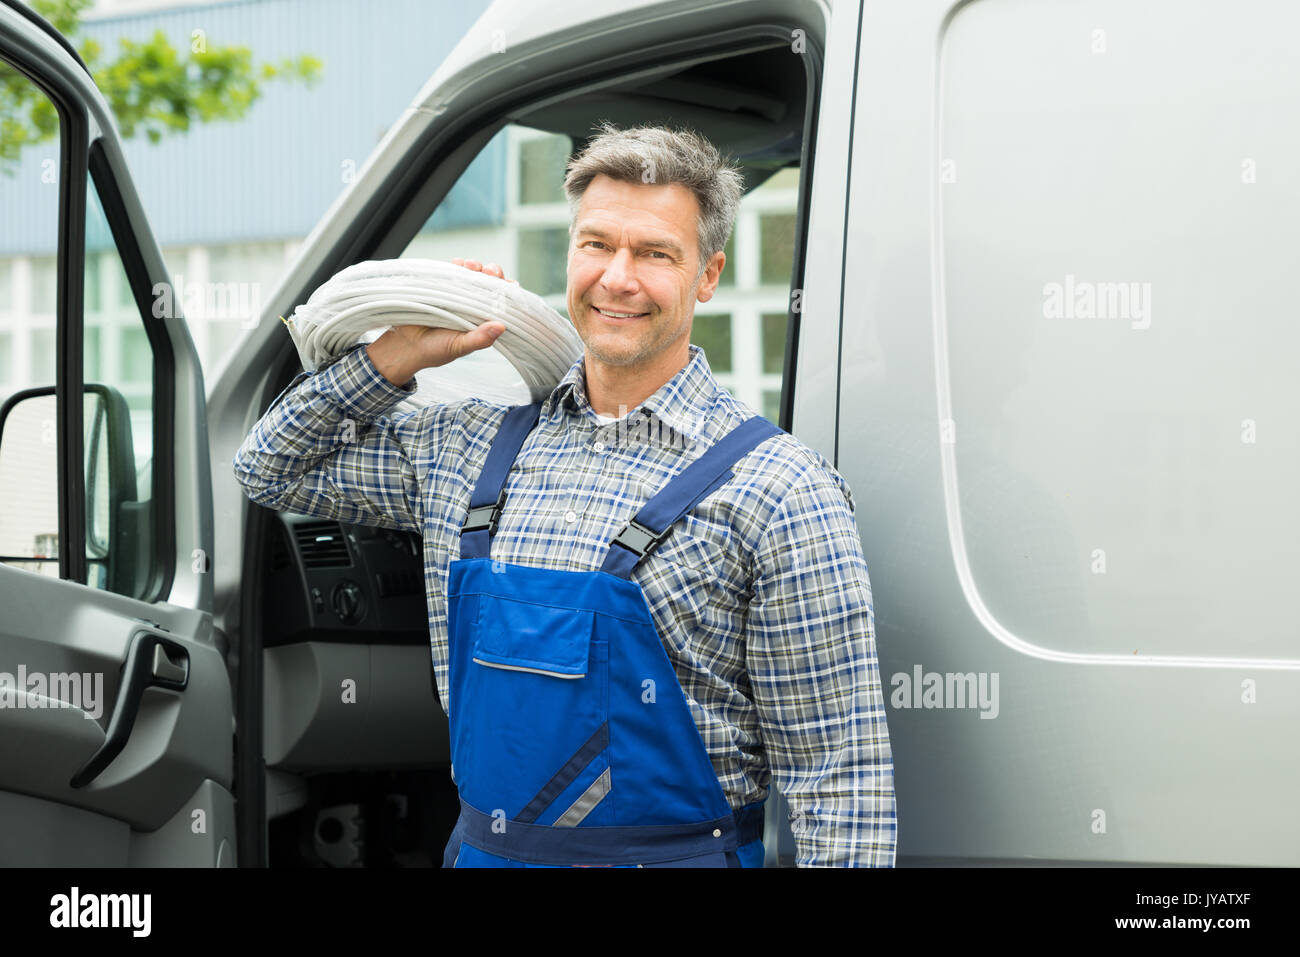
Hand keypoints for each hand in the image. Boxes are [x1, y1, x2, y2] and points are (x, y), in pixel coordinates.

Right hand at [365, 257, 511, 385]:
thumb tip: (501, 327)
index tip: (509, 285)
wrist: (405, 346)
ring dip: (475, 267)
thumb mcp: (460, 347)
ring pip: (472, 274)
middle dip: (493, 274)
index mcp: (482, 318)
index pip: (501, 301)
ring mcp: (457, 293)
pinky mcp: (440, 285)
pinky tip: (458, 263)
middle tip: (490, 272)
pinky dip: (456, 265)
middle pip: (489, 283)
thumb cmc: (436, 350)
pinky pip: (451, 271)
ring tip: (472, 266)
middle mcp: (472, 303)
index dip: (507, 291)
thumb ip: (480, 339)